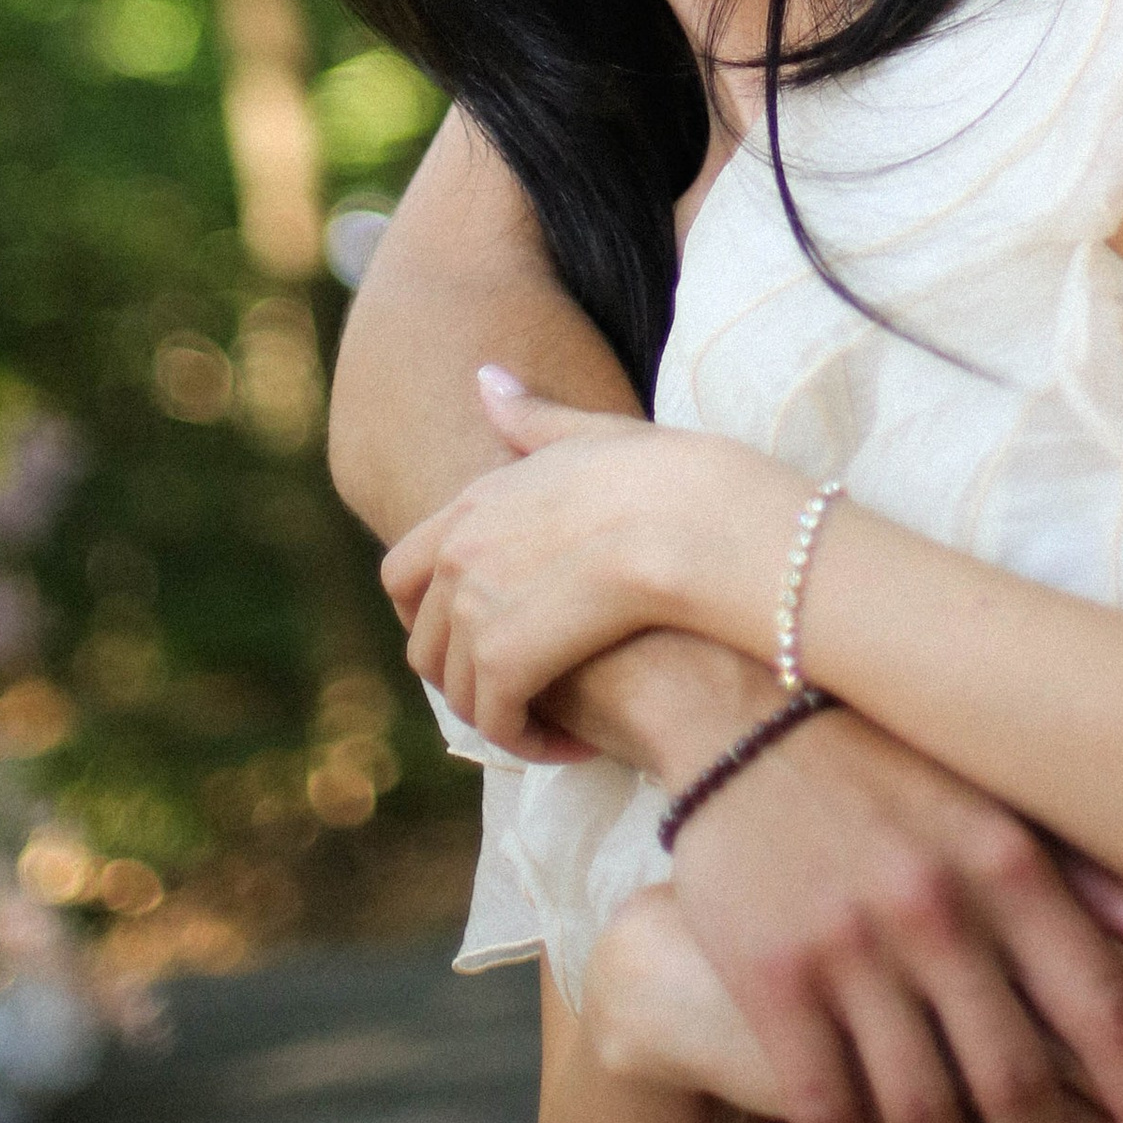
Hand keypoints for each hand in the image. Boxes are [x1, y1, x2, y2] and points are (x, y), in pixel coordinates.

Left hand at [381, 378, 785, 748]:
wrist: (718, 523)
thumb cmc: (682, 479)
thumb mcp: (600, 436)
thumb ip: (536, 419)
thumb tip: (484, 378)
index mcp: (480, 496)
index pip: (405, 573)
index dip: (428, 622)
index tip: (478, 647)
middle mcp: (465, 546)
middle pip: (424, 644)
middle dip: (465, 683)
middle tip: (527, 699)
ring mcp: (481, 600)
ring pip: (457, 691)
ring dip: (502, 719)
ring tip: (558, 726)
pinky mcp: (510, 654)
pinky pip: (496, 719)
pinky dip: (528, 742)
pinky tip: (575, 743)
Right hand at [663, 704, 1122, 1122]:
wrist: (742, 719)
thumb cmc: (890, 764)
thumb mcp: (996, 799)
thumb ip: (1089, 874)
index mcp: (1010, 863)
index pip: (1103, 1008)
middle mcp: (940, 909)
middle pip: (1018, 1081)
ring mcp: (851, 947)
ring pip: (925, 1113)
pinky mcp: (772, 978)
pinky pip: (829, 1104)